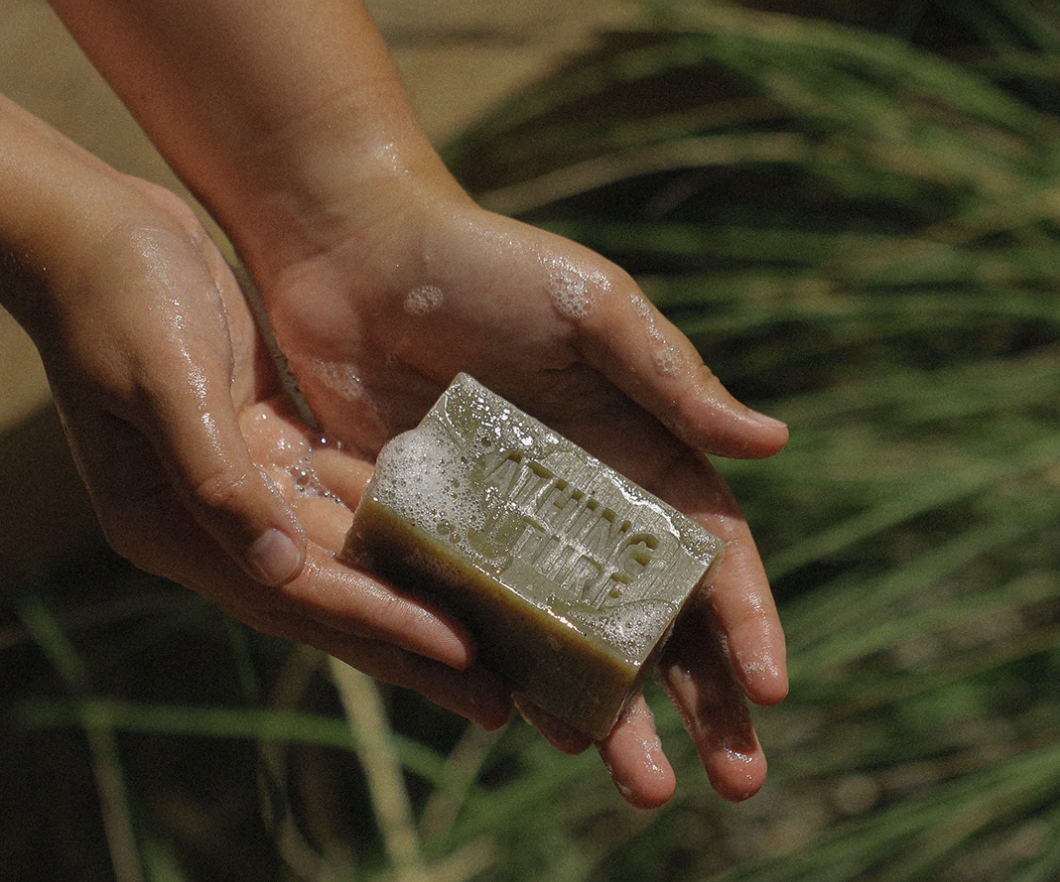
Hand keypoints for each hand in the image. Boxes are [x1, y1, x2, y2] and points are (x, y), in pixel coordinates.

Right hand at [12, 170, 510, 728]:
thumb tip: (278, 569)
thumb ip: (216, 479)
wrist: (91, 228)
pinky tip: (446, 536)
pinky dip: (390, 520)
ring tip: (486, 630)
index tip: (462, 655)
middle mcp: (213, 520)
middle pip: (331, 597)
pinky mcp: (266, 438)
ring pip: (344, 553)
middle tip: (494, 696)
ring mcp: (243, 481)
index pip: (299, 593)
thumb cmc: (113, 293)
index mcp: (175, 523)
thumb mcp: (164, 381)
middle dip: (410, 645)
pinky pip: (339, 494)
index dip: (382, 624)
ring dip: (410, 591)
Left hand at [251, 191, 789, 806]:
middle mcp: (585, 506)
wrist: (358, 258)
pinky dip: (518, 679)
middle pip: (659, 619)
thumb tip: (773, 445)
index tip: (773, 687)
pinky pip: (487, 625)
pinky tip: (543, 731)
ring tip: (643, 786)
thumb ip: (671, 379)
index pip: (711, 550)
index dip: (747, 617)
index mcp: (639, 451)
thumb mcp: (592, 310)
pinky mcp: (442, 541)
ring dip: (618, 714)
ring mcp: (513, 533)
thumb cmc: (484, 267)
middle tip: (737, 781)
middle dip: (702, 698)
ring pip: (579, 644)